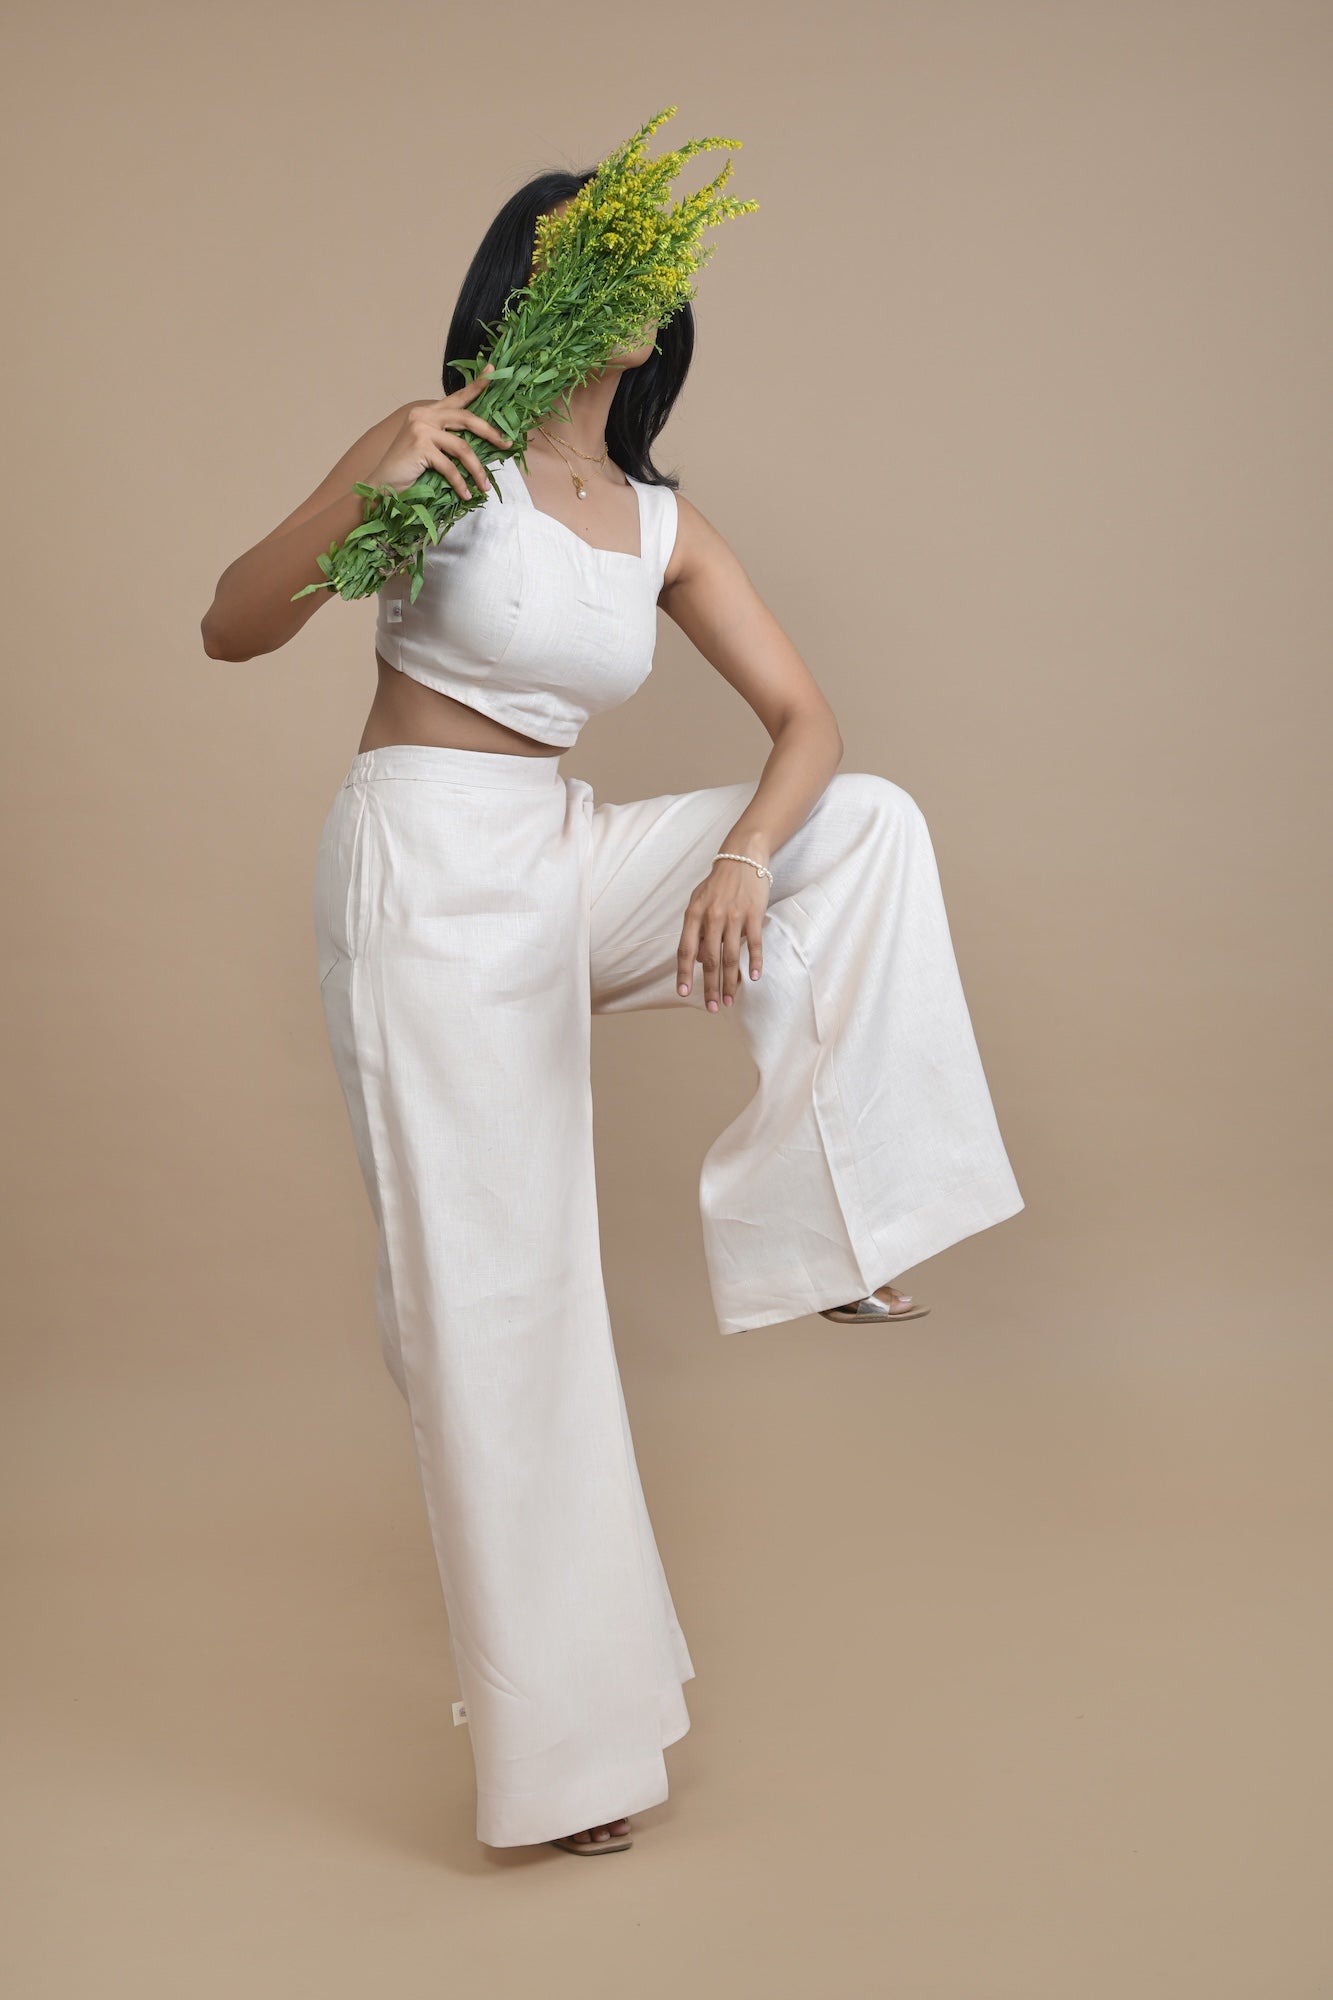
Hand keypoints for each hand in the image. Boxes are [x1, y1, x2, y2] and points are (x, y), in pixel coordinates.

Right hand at [365, 366, 512, 502]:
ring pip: (462, 447)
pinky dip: (460, 483)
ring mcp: (421, 429)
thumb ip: (448, 439)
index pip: (457, 397)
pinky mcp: (420, 447)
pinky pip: (450, 467)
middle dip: (490, 432)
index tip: (492, 371)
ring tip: (484, 486)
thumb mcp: (430, 448)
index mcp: (428, 412)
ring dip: (477, 470)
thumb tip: (481, 444)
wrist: (382, 486)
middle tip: (506, 445)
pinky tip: (466, 494)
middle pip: (466, 419)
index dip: (476, 385)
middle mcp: (424, 415)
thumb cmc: (408, 470)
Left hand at [676, 856, 768, 1011]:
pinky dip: (754, 962)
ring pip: (730, 957)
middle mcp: (712, 917)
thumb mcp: (698, 902)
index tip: (683, 993)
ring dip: (730, 982)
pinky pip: (754, 943)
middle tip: (712, 1007)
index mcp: (694, 915)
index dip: (684, 973)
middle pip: (709, 960)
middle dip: (710, 987)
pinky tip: (754, 977)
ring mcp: (734, 916)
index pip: (685, 950)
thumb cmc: (718, 884)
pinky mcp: (754, 914)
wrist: (742, 857)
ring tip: (729, 1000)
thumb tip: (699, 960)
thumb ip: (696, 930)